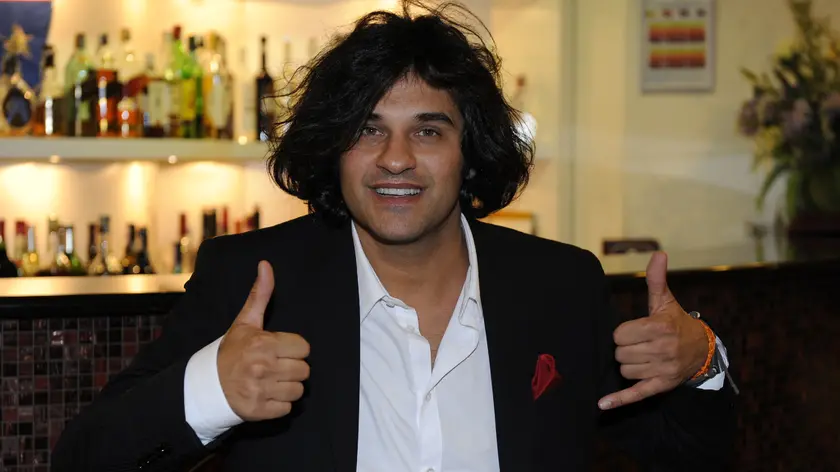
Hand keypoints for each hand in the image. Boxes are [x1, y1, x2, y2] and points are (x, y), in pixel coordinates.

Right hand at [218, 260, 310, 420]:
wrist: (207, 385)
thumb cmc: (232, 351)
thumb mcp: (245, 322)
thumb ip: (260, 295)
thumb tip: (266, 265)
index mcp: (264, 344)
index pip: (304, 348)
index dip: (293, 349)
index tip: (279, 350)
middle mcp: (263, 367)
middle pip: (304, 370)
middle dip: (292, 368)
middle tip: (275, 366)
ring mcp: (261, 390)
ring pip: (298, 390)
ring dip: (288, 387)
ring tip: (271, 381)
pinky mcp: (260, 410)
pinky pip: (287, 408)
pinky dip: (279, 404)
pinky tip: (266, 395)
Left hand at [598, 251, 708, 409]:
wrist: (702, 351)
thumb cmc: (677, 323)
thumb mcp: (666, 302)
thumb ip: (657, 280)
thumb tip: (658, 254)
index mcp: (659, 328)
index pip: (620, 335)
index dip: (623, 333)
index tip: (634, 332)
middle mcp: (661, 350)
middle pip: (620, 353)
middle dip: (625, 349)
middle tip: (638, 345)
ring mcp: (661, 370)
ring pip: (624, 370)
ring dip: (628, 364)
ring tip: (643, 357)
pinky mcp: (660, 386)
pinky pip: (635, 394)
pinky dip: (619, 400)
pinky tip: (602, 405)